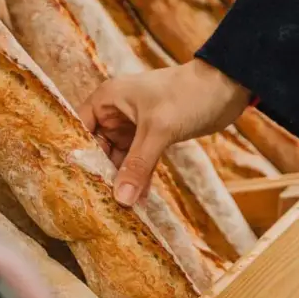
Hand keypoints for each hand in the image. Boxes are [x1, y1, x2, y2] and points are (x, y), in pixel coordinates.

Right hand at [79, 59, 250, 206]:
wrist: (226, 88)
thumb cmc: (188, 95)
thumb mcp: (159, 129)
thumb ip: (138, 164)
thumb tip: (120, 198)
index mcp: (107, 99)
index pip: (78, 129)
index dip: (75, 155)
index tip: (71, 184)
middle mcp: (115, 112)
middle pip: (97, 148)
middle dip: (99, 173)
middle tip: (94, 204)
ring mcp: (133, 126)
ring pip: (118, 158)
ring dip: (119, 180)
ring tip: (115, 209)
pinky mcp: (151, 137)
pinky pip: (137, 162)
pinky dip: (137, 178)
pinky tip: (137, 201)